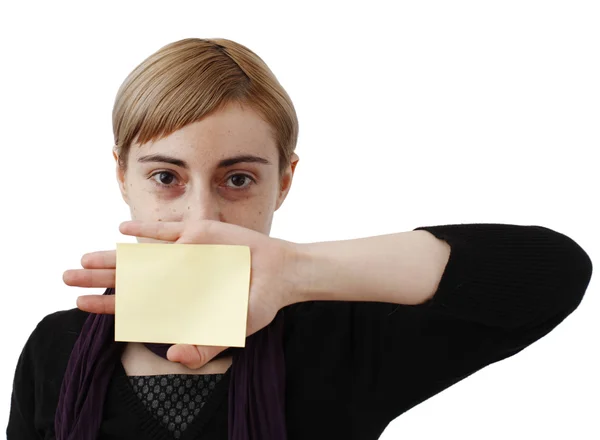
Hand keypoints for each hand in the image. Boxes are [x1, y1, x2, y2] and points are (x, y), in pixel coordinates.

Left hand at [64, 220, 299, 367]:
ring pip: (142, 255)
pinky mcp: (198, 234)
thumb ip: (204, 345)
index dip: (109, 305)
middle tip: (66, 277)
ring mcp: (185, 255)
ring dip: (113, 257)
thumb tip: (174, 357)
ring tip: (84, 258)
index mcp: (180, 301)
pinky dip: (145, 230)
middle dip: (99, 278)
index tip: (82, 304)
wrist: (280, 273)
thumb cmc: (257, 304)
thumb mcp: (233, 329)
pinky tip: (122, 229)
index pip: (137, 305)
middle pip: (131, 278)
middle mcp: (176, 277)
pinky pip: (166, 231)